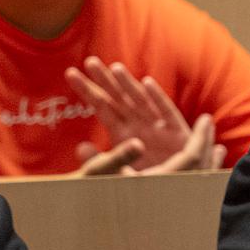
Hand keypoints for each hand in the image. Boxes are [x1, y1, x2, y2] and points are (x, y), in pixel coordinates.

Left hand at [65, 57, 227, 174]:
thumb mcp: (118, 170)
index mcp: (122, 131)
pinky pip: (166, 113)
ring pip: (140, 101)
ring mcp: (156, 125)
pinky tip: (147, 83)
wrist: (178, 188)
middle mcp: (138, 123)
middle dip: (105, 80)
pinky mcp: (176, 132)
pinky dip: (157, 98)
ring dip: (128, 85)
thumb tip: (79, 147)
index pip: (101, 107)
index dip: (87, 90)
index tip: (71, 74)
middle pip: (118, 98)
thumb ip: (99, 158)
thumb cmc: (146, 176)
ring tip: (115, 69)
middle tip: (90, 61)